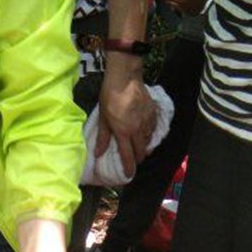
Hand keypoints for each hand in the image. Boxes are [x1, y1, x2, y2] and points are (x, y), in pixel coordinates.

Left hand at [97, 62, 156, 178]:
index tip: (129, 175)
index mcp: (123, 133)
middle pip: (141, 152)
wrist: (125, 76)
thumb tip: (98, 153)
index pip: (128, 157)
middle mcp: (137, 130)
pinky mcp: (153, 113)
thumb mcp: (103, 117)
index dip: (129, 168)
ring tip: (137, 146)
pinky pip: (152, 129)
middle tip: (133, 159)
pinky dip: (148, 134)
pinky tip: (144, 132)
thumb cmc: (110, 95)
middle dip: (137, 159)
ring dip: (143, 146)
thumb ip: (103, 137)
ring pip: (147, 141)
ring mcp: (147, 122)